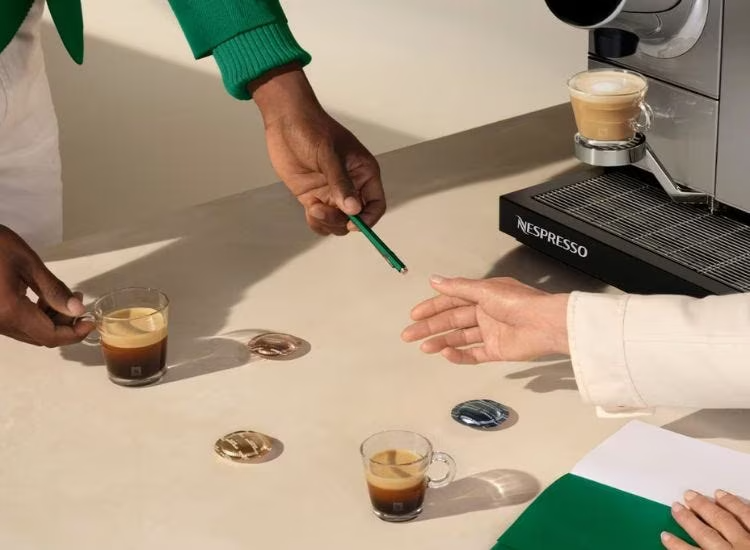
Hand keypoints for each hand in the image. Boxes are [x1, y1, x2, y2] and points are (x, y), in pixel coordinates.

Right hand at [0, 225, 92, 346]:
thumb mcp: (28, 263)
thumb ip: (54, 290)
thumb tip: (78, 310)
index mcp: (10, 312)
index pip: (50, 336)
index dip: (74, 333)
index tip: (90, 321)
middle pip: (41, 337)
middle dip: (65, 324)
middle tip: (78, 300)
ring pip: (30, 332)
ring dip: (51, 320)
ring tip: (65, 296)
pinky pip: (17, 324)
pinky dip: (35, 316)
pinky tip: (43, 298)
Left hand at [250, 65, 384, 235]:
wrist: (285, 121)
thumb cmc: (312, 128)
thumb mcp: (329, 155)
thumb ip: (341, 183)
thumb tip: (354, 209)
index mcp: (364, 173)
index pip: (375, 204)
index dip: (368, 218)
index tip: (353, 222)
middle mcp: (351, 186)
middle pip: (356, 218)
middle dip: (342, 221)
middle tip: (323, 211)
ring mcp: (332, 193)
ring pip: (338, 223)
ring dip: (327, 223)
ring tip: (313, 208)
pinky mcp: (314, 196)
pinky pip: (320, 220)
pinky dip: (316, 222)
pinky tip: (309, 208)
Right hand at [400, 275, 569, 362]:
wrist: (544, 324)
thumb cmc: (518, 302)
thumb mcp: (484, 290)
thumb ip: (457, 288)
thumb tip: (434, 280)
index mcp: (482, 295)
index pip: (451, 300)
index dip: (432, 307)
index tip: (414, 315)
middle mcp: (485, 312)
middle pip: (452, 320)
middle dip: (430, 327)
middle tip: (409, 335)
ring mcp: (490, 332)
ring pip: (459, 337)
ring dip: (441, 341)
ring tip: (423, 347)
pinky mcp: (496, 350)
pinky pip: (473, 353)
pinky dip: (459, 355)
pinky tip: (445, 353)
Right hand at [662, 490, 749, 548]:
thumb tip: (691, 548)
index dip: (677, 544)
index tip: (666, 536)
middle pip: (706, 533)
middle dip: (688, 518)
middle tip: (677, 505)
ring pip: (726, 519)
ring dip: (709, 507)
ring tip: (698, 496)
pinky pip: (749, 515)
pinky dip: (737, 505)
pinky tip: (729, 497)